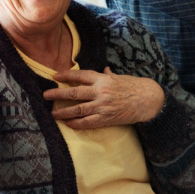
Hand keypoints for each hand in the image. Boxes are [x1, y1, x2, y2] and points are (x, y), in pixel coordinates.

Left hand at [44, 67, 165, 128]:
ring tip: (53, 113)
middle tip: (45, 95)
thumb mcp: (120, 77)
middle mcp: (101, 91)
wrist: (149, 100)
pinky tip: (68, 123)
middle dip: (58, 94)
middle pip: (74, 93)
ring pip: (78, 109)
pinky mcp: (106, 118)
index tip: (55, 76)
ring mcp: (103, 106)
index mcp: (103, 79)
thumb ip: (108, 75)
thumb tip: (104, 69)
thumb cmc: (134, 87)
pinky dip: (77, 123)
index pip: (80, 75)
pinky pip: (88, 122)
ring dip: (64, 112)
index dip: (66, 75)